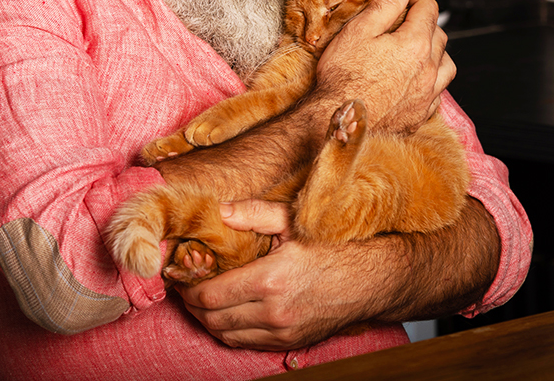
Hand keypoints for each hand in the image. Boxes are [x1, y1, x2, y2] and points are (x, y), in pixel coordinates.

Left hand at [176, 199, 375, 349]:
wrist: (370, 280)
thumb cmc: (333, 247)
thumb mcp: (293, 221)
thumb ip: (253, 214)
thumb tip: (220, 211)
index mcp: (271, 279)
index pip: (211, 295)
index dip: (189, 288)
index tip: (182, 276)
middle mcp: (273, 312)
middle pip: (213, 319)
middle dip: (193, 305)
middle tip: (187, 288)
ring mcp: (282, 332)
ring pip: (226, 335)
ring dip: (208, 320)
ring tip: (203, 301)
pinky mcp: (289, 343)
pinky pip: (246, 343)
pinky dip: (230, 330)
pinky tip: (227, 313)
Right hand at [316, 0, 454, 134]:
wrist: (339, 123)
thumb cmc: (343, 79)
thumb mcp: (357, 31)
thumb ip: (384, 6)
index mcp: (415, 45)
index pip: (428, 9)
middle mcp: (428, 70)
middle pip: (439, 35)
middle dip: (425, 21)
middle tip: (407, 17)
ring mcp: (426, 96)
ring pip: (446, 66)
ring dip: (436, 53)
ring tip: (418, 49)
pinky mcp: (419, 116)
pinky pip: (437, 94)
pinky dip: (431, 81)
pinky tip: (416, 80)